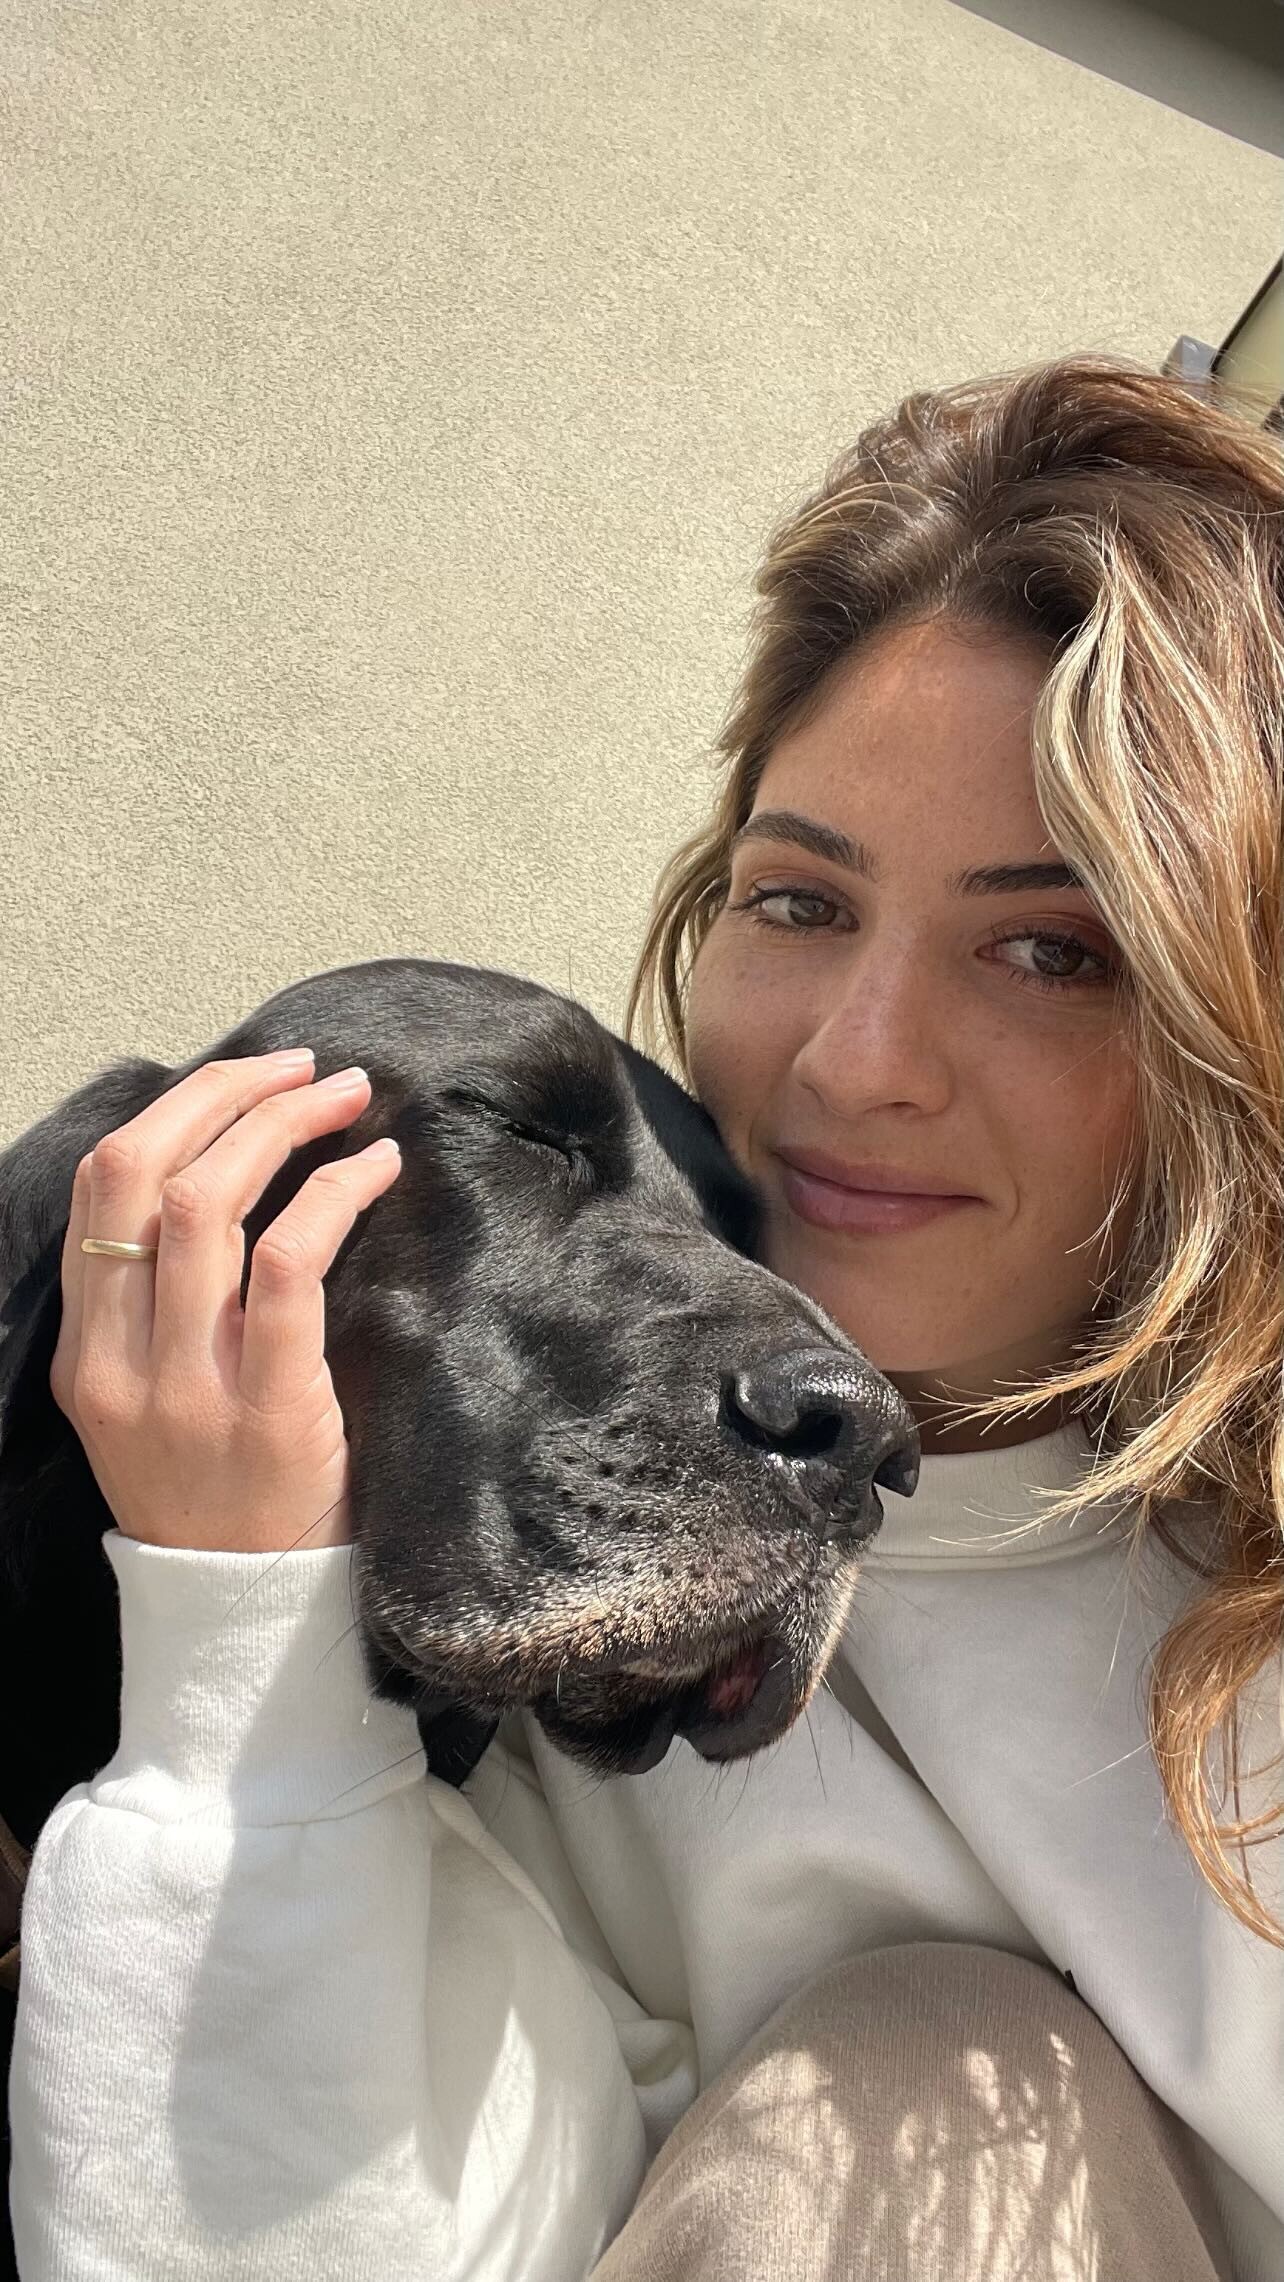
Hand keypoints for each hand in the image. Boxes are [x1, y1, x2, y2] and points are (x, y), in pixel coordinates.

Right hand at [49, 1050, 402, 1552]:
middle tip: (304, 1067)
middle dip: (227, 1094)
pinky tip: (377, 1169)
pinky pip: (289, 1266)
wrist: (245, 1616)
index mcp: (83, 1352)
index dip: (176, 1112)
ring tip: (349, 1098)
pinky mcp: (269, 1409)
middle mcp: (119, 1361)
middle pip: (145, 1174)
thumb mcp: (146, 1402)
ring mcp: (188, 1387)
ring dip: (286, 1126)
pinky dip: (336, 1195)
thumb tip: (228, 1179)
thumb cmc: (221, 1494)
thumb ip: (158, 1311)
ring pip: (212, 1204)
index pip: (102, 1192)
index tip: (245, 1077)